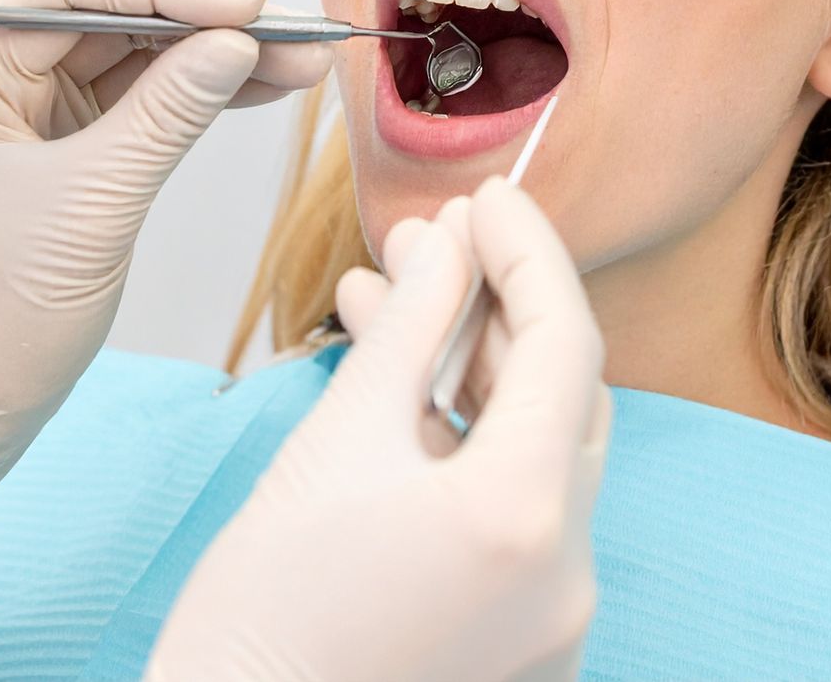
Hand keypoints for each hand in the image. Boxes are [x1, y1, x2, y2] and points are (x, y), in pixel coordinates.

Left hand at [0, 0, 330, 573]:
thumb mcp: (93, 207)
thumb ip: (166, 114)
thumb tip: (237, 43)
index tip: (244, 3)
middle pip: (110, 13)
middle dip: (204, 17)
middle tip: (291, 28)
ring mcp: (33, 111)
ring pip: (137, 52)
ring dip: (217, 52)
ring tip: (302, 58)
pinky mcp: (70, 144)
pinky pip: (144, 96)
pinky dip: (202, 91)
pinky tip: (265, 84)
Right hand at [147, 176, 611, 681]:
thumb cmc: (263, 613)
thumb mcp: (338, 441)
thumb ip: (410, 328)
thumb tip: (446, 242)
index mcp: (527, 514)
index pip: (564, 339)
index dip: (525, 250)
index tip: (486, 195)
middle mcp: (567, 572)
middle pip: (561, 395)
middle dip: (497, 306)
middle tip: (433, 242)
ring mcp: (555, 619)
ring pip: (537, 451)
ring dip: (473, 371)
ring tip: (391, 301)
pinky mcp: (529, 645)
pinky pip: (519, 514)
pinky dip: (471, 446)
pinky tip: (401, 395)